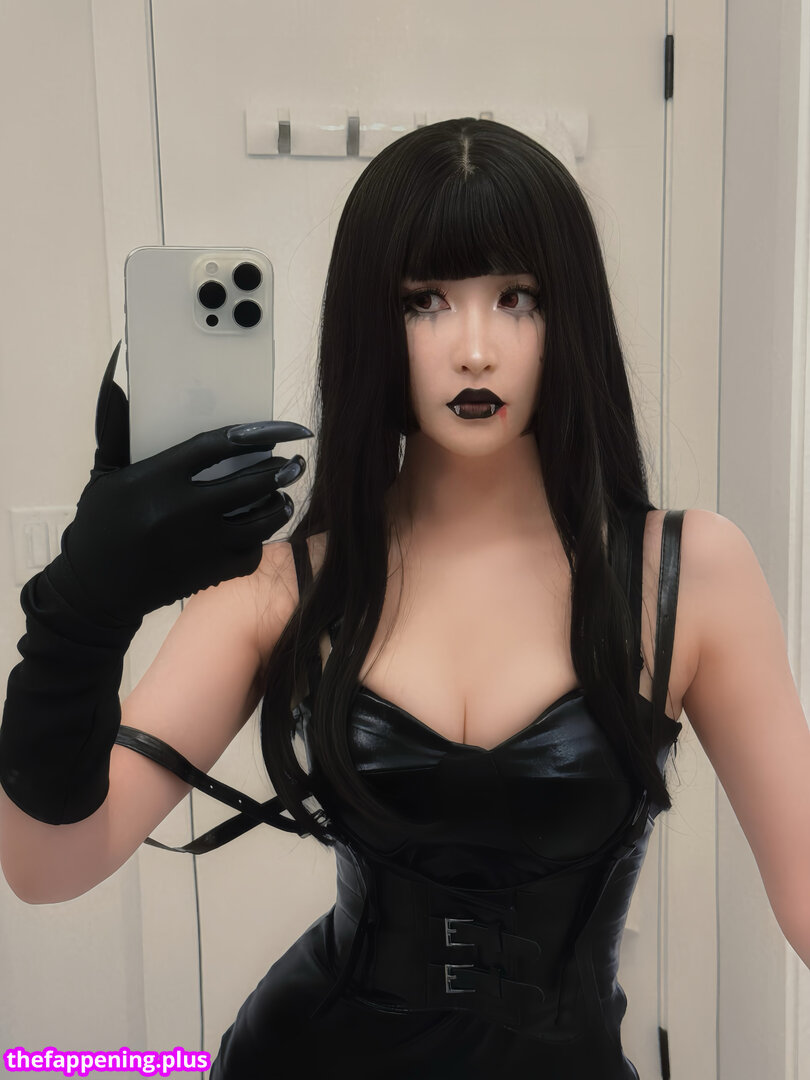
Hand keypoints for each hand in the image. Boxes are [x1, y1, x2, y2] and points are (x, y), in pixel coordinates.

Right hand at [54, 342, 312, 624]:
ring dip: (279, 505)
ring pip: (260, 521)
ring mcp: (200, 545)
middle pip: (250, 483)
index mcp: (157, 479)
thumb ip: (116, 429)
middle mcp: (183, 511)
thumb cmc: (100, 526)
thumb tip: (117, 383)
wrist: (94, 590)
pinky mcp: (208, 575)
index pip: (218, 445)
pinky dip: (260, 542)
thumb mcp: (104, 475)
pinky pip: (251, 554)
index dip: (259, 433)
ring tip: (284, 495)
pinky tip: (260, 532)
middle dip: (282, 470)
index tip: (285, 429)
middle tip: (295, 462)